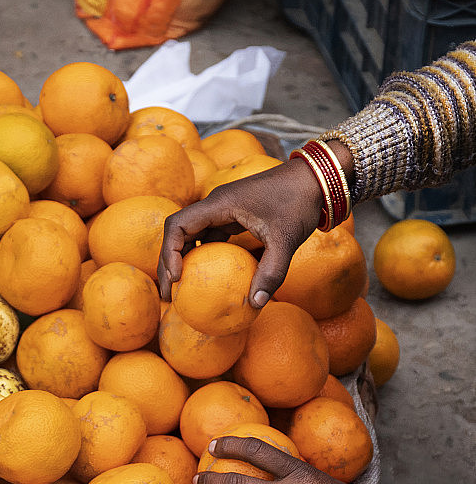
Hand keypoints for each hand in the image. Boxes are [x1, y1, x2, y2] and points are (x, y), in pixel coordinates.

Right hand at [158, 157, 322, 307]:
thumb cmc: (299, 203)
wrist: (315, 179)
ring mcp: (224, 210)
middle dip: (168, 263)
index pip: (177, 225)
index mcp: (219, 204)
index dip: (169, 252)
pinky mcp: (235, 217)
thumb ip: (272, 271)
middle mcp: (215, 205)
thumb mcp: (286, 239)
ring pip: (192, 236)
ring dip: (183, 260)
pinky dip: (204, 257)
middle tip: (169, 295)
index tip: (177, 277)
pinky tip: (209, 280)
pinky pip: (211, 238)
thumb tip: (255, 304)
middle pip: (178, 233)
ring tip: (181, 291)